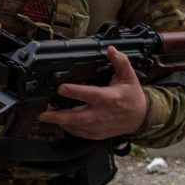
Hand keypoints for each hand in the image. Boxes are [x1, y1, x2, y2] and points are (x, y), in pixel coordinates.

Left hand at [36, 46, 150, 140]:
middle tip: (43, 113)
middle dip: (58, 116)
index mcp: (109, 98)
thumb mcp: (129, 77)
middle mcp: (102, 114)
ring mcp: (99, 126)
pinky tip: (60, 122)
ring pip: (75, 127)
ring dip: (60, 122)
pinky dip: (68, 128)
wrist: (140, 118)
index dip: (74, 92)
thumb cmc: (132, 97)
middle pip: (77, 117)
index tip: (61, 88)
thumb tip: (111, 50)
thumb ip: (120, 62)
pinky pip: (79, 133)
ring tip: (47, 116)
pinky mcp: (97, 134)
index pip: (89, 94)